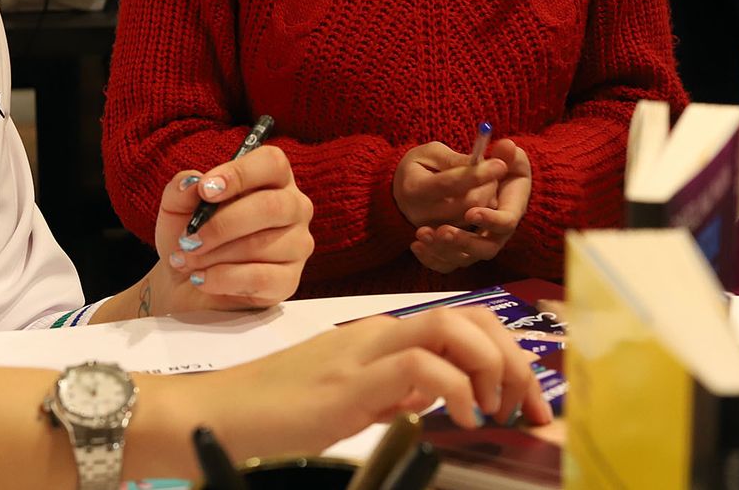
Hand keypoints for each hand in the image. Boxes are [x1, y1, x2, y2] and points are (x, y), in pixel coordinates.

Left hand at [150, 145, 313, 310]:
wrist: (185, 284)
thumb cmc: (192, 235)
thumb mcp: (177, 208)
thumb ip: (181, 188)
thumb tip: (192, 184)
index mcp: (273, 179)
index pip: (271, 163)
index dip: (240, 173)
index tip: (205, 189)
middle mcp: (294, 207)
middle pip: (270, 206)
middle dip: (222, 225)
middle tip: (189, 239)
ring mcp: (297, 245)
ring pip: (260, 245)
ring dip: (214, 255)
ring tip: (189, 261)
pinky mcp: (290, 280)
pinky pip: (260, 278)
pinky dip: (222, 279)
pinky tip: (202, 278)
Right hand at [166, 307, 554, 468]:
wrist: (209, 415)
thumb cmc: (270, 413)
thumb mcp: (346, 401)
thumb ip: (387, 394)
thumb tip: (426, 403)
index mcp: (381, 337)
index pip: (464, 321)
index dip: (507, 351)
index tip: (527, 398)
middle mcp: (378, 334)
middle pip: (471, 316)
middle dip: (514, 358)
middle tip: (529, 407)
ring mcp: (363, 352)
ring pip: (453, 328)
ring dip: (492, 367)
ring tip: (496, 411)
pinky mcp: (348, 382)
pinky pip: (419, 367)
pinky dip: (453, 391)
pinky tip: (457, 421)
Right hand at [393, 141, 506, 228]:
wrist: (402, 193)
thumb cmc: (419, 166)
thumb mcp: (431, 153)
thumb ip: (455, 160)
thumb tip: (482, 163)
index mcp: (414, 189)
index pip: (451, 183)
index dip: (478, 174)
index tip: (499, 164)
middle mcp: (422, 215)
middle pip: (468, 203)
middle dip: (488, 185)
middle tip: (494, 171)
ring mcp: (433, 231)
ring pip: (475, 216)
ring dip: (488, 199)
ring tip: (482, 184)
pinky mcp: (443, 243)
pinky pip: (473, 230)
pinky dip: (482, 214)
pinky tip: (477, 200)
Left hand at [411, 139, 530, 273]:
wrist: (492, 180)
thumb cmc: (500, 165)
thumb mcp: (504, 156)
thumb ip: (505, 155)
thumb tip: (508, 146)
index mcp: (514, 207)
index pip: (507, 222)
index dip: (490, 220)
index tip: (472, 213)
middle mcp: (498, 231)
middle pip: (486, 248)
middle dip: (463, 240)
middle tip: (442, 230)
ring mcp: (480, 243)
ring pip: (465, 258)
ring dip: (443, 249)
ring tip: (422, 233)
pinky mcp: (462, 249)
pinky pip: (449, 263)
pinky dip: (432, 258)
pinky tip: (416, 245)